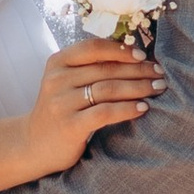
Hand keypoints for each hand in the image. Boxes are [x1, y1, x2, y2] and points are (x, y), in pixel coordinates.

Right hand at [20, 40, 162, 178]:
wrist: (33, 146)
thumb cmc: (60, 111)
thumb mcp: (66, 83)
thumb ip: (89, 69)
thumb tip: (134, 57)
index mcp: (57, 62)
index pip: (93, 47)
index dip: (120, 50)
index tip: (143, 55)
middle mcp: (57, 80)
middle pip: (106, 69)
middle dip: (138, 70)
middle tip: (160, 74)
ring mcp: (62, 103)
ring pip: (109, 89)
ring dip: (138, 88)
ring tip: (158, 89)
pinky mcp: (70, 125)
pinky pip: (105, 113)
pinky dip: (127, 109)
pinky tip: (143, 108)